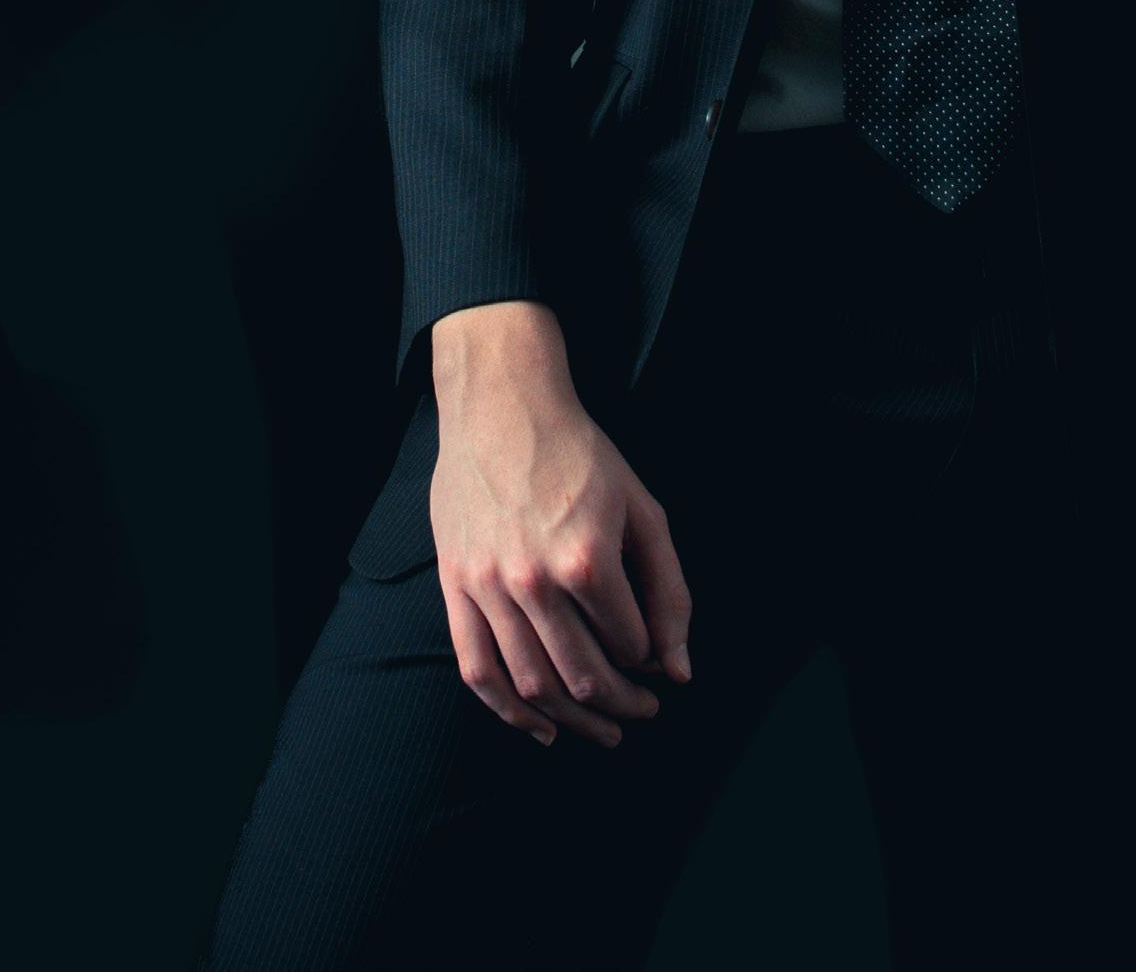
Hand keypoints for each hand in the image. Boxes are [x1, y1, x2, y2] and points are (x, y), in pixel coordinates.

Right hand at [430, 300, 691, 749]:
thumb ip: (668, 592)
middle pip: (584, 677)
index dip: (650, 663)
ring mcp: (489, 586)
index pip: (631, 646)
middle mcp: (534, 580)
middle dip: (622, 705)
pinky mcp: (455, 585)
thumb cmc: (581, 455)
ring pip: (533, 685)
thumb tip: (679, 672)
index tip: (656, 660)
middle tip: (642, 711)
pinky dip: (508, 711)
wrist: (502, 406)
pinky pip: (477, 669)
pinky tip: (540, 728)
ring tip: (602, 729)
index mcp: (587, 558)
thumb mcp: (642, 511)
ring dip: (573, 721)